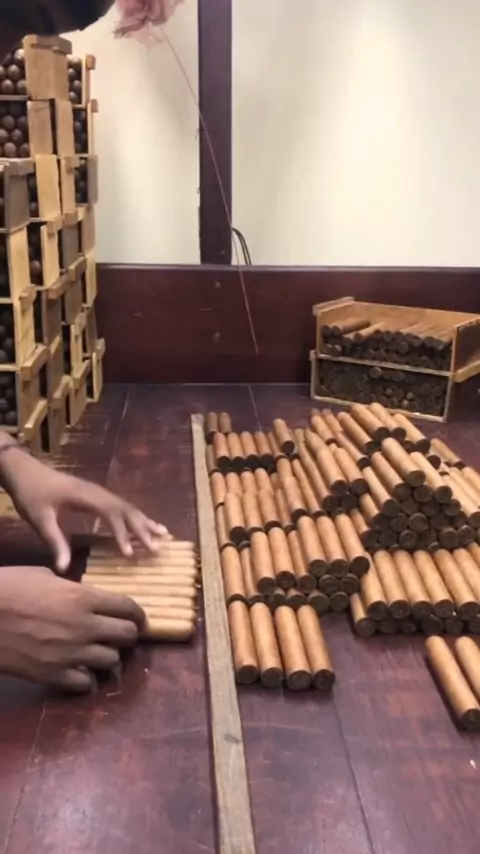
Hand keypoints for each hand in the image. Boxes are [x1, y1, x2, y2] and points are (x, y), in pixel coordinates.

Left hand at [0, 444, 166, 571]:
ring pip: (127, 506)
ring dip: (144, 521)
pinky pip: (121, 506)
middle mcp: (97, 492)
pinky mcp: (96, 495)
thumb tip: (63, 569)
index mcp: (85, 496)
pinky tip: (147, 523)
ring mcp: (98, 492)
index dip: (122, 533)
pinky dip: (136, 516)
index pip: (110, 514)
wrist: (25, 471)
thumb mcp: (39, 519)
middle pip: (125, 510)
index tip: (130, 554)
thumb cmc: (32, 494)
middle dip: (142, 529)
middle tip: (156, 549)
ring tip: (164, 535)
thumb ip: (54, 542)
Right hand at [0, 565, 144, 691]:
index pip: (128, 607)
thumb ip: (70, 588)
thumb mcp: (44, 577)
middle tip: (121, 636)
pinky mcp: (54, 675)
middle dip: (129, 635)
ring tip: (98, 653)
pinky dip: (87, 678)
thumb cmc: (8, 587)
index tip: (140, 619)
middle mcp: (85, 626)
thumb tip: (80, 594)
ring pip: (111, 661)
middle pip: (127, 635)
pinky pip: (86, 683)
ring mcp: (71, 653)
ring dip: (108, 656)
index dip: (139, 614)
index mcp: (83, 597)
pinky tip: (79, 671)